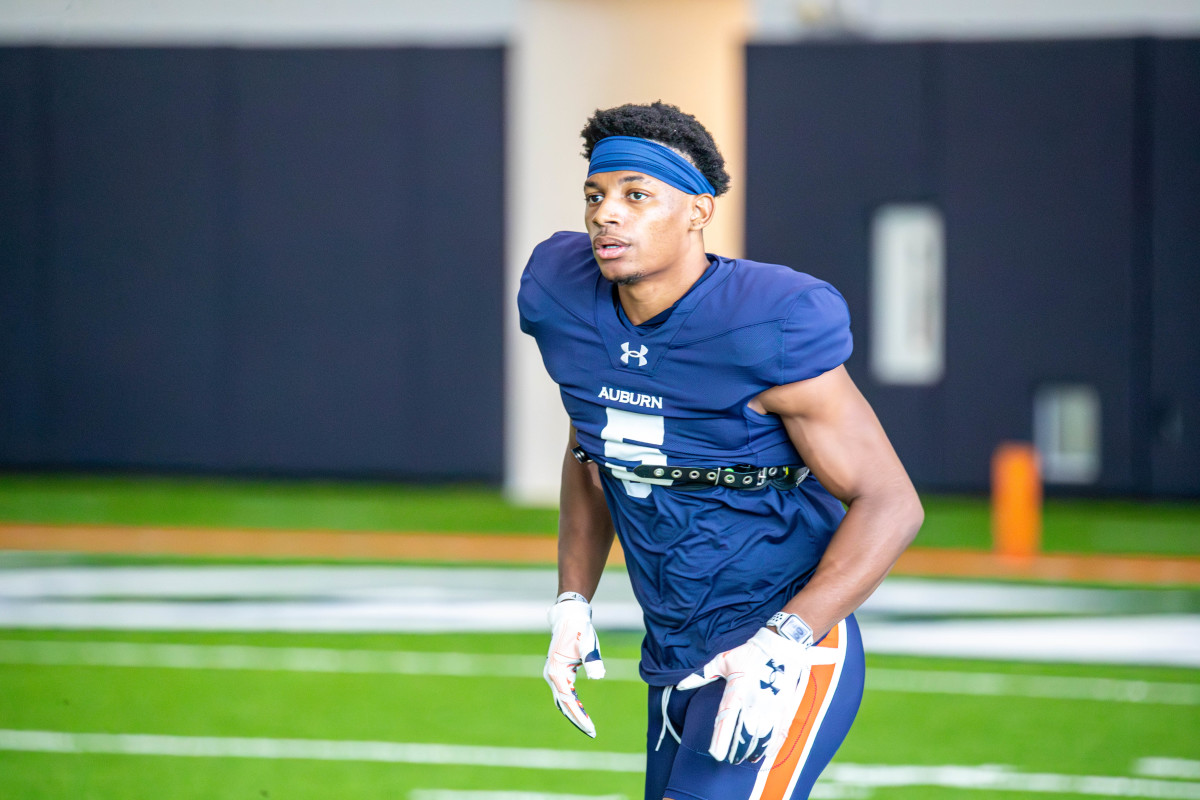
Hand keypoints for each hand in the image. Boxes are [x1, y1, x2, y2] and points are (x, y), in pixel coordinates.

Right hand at [543, 596, 605, 737]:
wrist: (569, 617)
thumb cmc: (579, 630)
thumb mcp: (588, 644)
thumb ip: (592, 660)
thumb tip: (598, 676)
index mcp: (557, 672)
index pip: (569, 701)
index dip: (580, 716)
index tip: (591, 728)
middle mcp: (552, 676)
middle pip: (564, 704)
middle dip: (577, 719)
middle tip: (592, 732)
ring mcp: (553, 675)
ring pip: (562, 700)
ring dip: (574, 712)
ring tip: (588, 725)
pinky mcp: (558, 672)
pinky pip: (564, 693)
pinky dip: (572, 703)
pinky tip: (582, 709)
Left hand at [676, 627, 810, 763]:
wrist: (780, 647)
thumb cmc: (749, 654)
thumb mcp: (722, 661)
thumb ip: (701, 676)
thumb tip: (680, 685)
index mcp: (737, 692)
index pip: (727, 721)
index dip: (721, 740)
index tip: (716, 755)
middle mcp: (754, 703)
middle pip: (743, 735)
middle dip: (735, 751)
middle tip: (728, 759)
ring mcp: (771, 708)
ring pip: (761, 739)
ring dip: (752, 752)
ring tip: (743, 758)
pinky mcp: (783, 710)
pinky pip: (778, 735)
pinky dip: (770, 748)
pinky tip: (762, 755)